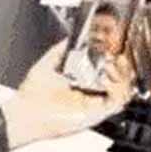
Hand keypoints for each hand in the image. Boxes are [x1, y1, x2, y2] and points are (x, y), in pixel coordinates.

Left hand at [0, 40, 132, 149]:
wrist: (26, 113)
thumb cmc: (32, 96)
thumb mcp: (49, 62)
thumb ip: (61, 49)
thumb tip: (71, 37)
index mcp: (82, 82)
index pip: (108, 69)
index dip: (115, 57)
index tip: (114, 46)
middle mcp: (91, 94)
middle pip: (122, 79)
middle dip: (124, 65)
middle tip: (118, 55)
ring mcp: (94, 105)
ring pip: (124, 91)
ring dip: (124, 75)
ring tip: (113, 65)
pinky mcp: (95, 114)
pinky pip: (117, 102)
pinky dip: (118, 89)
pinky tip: (107, 79)